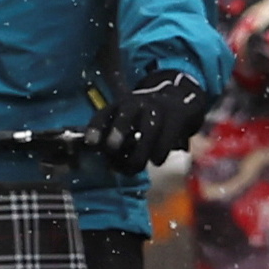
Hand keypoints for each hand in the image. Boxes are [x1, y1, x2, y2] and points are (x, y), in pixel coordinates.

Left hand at [97, 69, 215, 168]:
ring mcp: (157, 109)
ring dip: (141, 148)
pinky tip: (156, 161)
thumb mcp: (126, 122)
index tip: (91, 142)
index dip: (96, 128)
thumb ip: (114, 141)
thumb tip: (109, 166)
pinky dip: (160, 151)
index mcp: (119, 106)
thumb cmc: (143, 120)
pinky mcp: (175, 118)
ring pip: (149, 127)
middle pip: (126, 113)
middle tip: (112, 146)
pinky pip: (168, 136)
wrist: (177, 102)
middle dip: (118, 129)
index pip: (104, 115)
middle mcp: (136, 104)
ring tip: (137, 166)